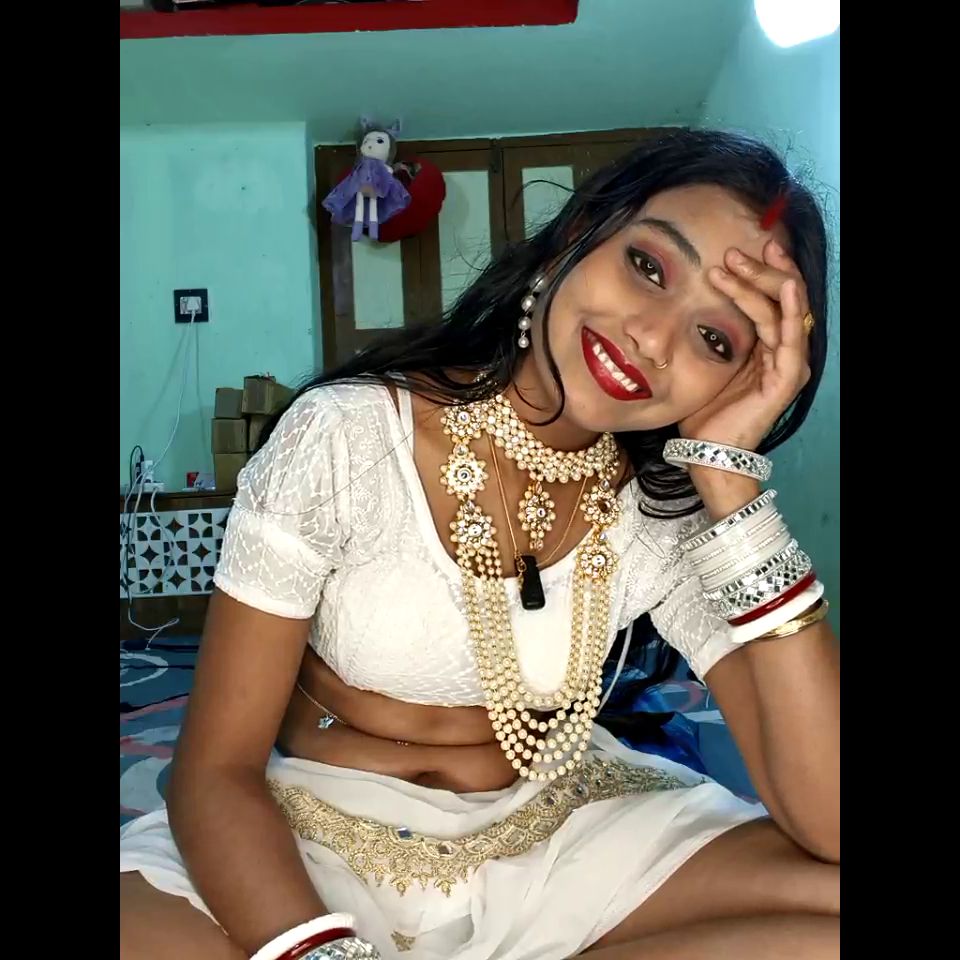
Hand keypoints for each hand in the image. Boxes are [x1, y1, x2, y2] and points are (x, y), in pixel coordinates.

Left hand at [679, 239, 812, 450]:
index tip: (743, 247)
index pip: (772, 299)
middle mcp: (785, 351)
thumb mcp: (709, 361)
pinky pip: (791, 338)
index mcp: (769, 346)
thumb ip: (714, 333)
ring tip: (735, 263)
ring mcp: (789, 365)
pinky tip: (784, 287)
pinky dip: (790, 311)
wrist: (706, 451)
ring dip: (760, 283)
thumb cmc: (705, 409)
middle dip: (760, 269)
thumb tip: (694, 299)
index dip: (763, 271)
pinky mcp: (787, 379)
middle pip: (782, 298)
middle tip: (734, 250)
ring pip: (781, 311)